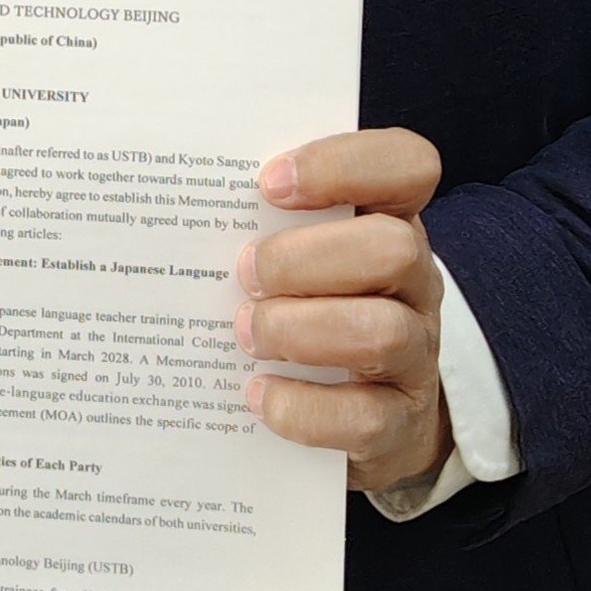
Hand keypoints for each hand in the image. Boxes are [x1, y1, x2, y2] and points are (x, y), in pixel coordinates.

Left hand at [238, 130, 451, 492]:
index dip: (342, 165)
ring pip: (382, 331)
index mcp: (389, 222)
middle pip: (394, 248)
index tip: (268, 183)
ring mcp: (415, 355)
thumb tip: (175, 205)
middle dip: (302, 259)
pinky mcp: (399, 426)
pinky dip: (299, 406)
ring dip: (297, 329)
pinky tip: (258, 393)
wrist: (370, 413)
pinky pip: (363, 418)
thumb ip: (260, 222)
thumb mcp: (298, 254)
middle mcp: (414, 283)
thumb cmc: (309, 307)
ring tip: (244, 333)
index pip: (406, 165)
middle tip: (243, 274)